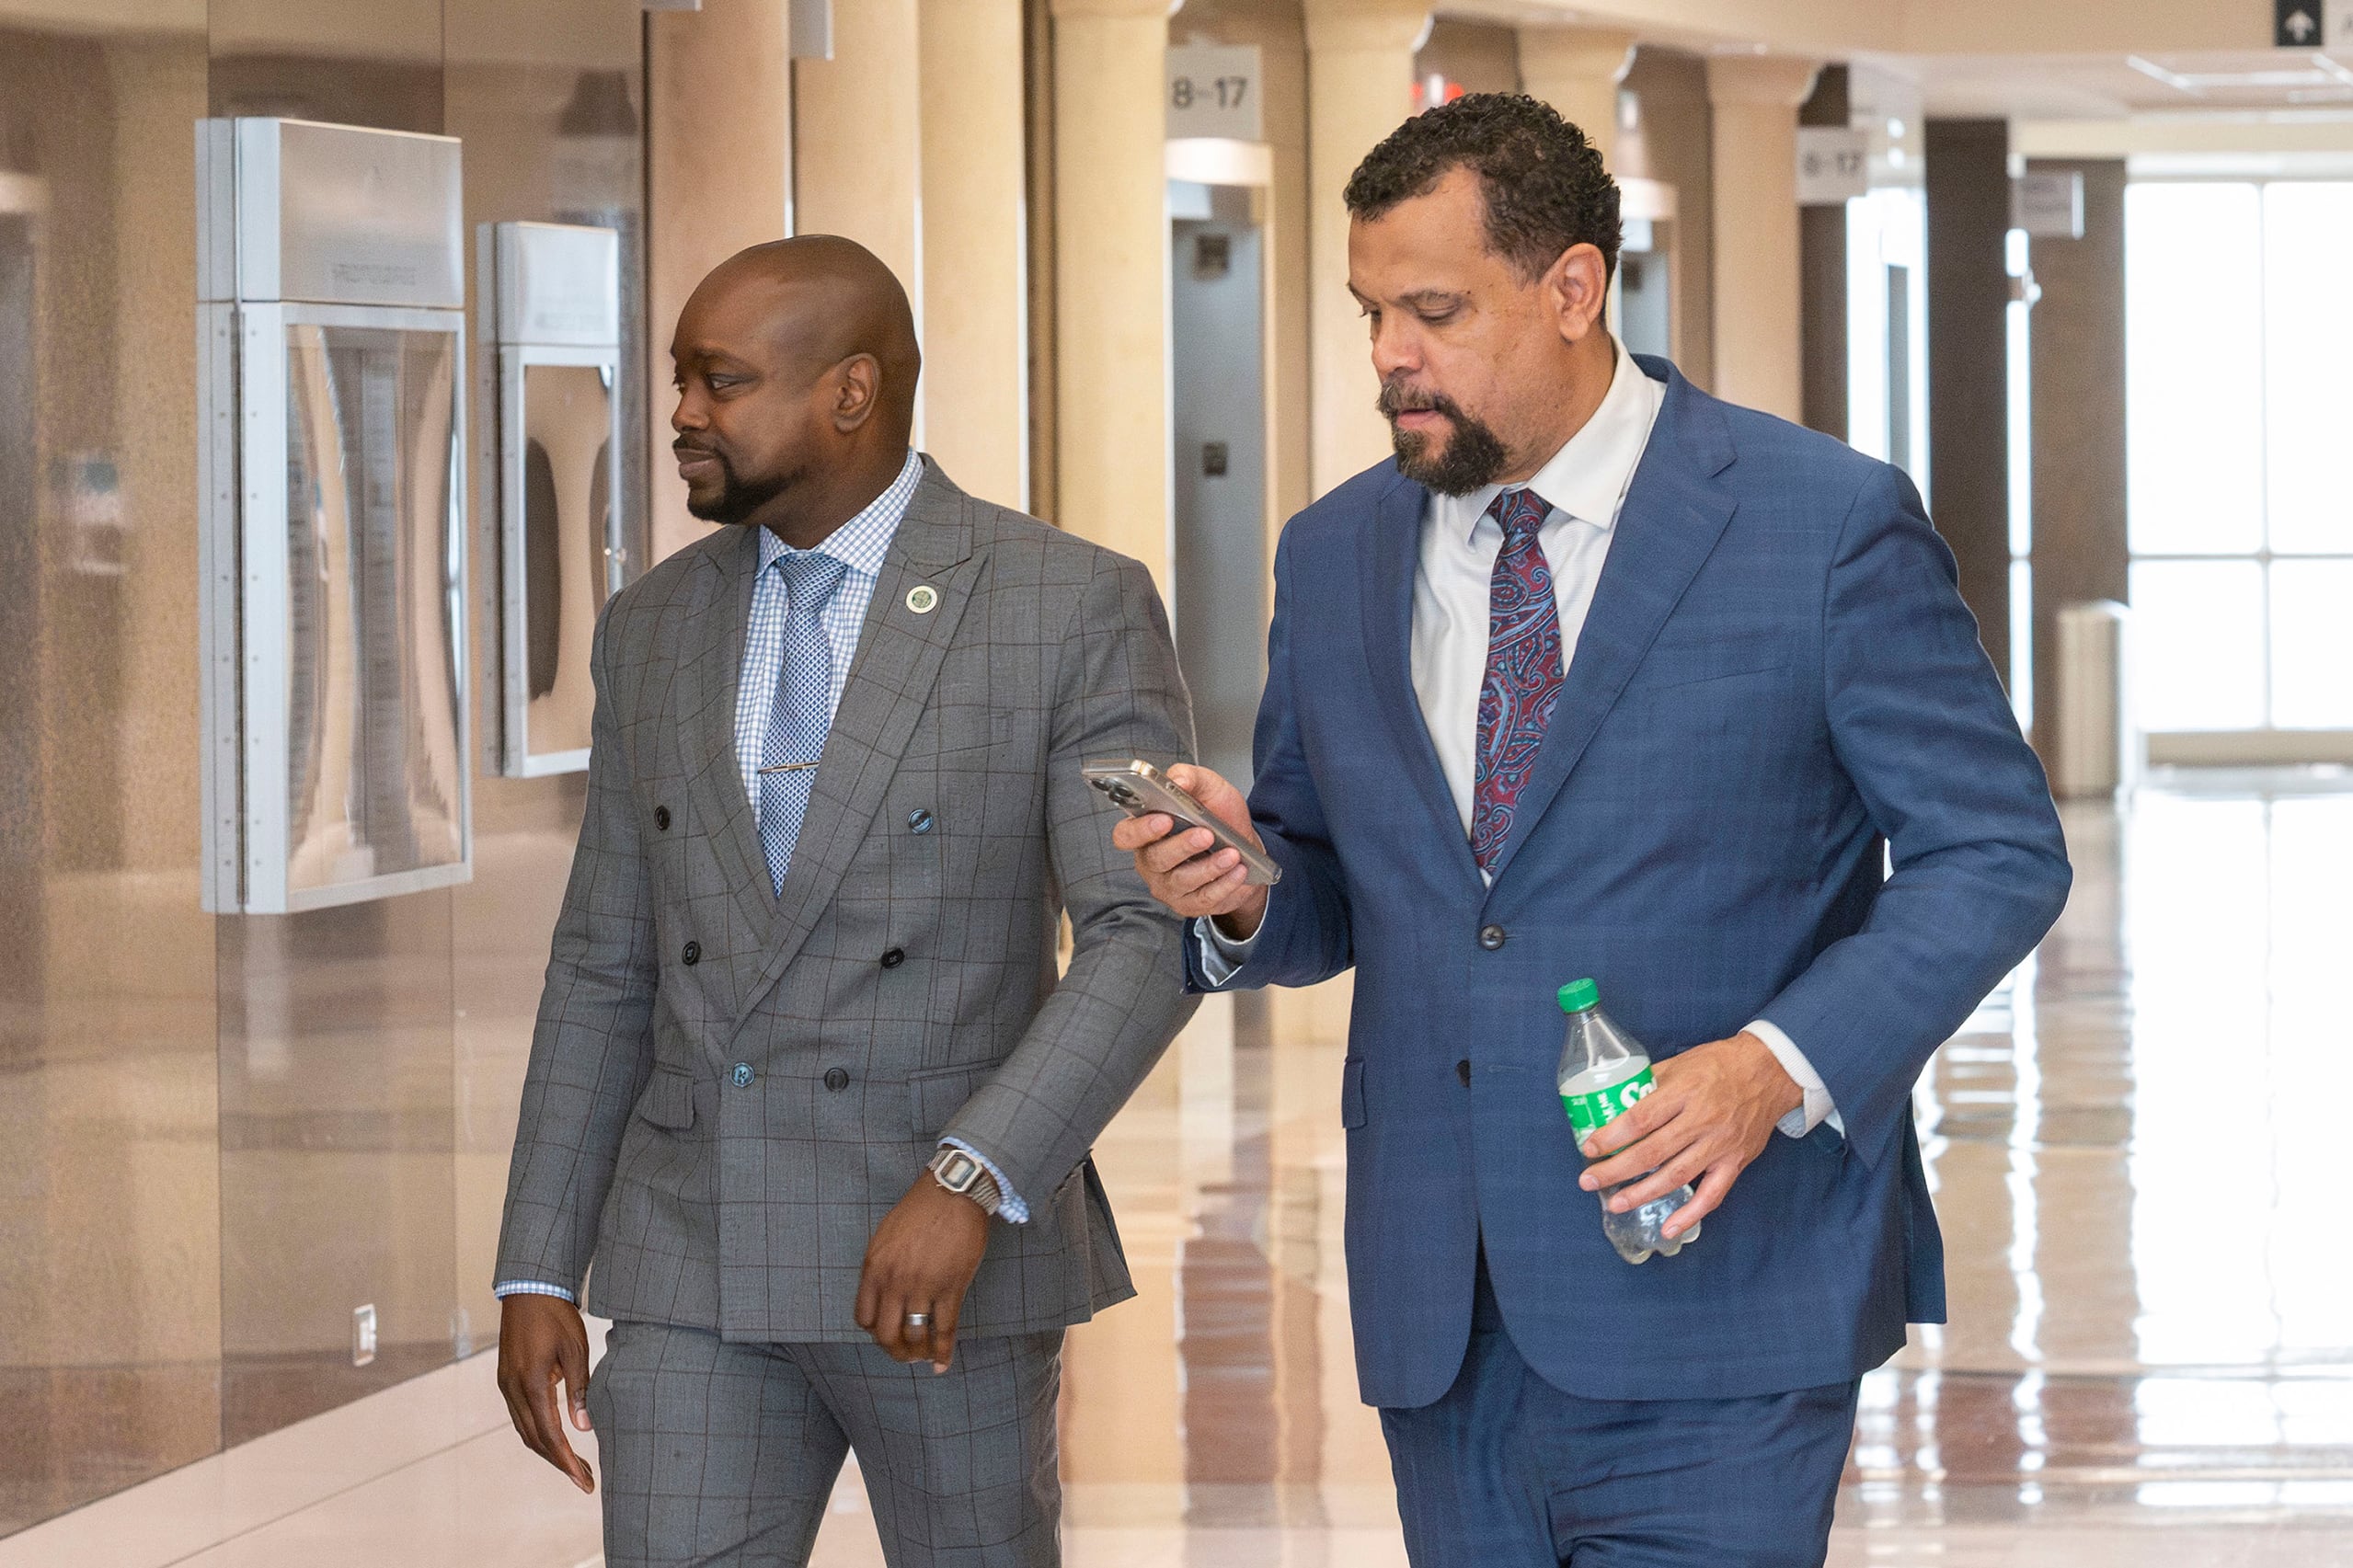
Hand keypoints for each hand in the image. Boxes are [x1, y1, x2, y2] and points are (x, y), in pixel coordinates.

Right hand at [496, 1293, 594, 1493]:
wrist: (529, 1289)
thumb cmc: (557, 1316)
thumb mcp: (576, 1350)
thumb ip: (579, 1390)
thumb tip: (583, 1428)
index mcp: (532, 1383)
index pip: (550, 1434)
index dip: (566, 1461)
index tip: (583, 1481)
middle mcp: (513, 1389)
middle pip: (535, 1439)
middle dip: (560, 1463)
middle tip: (585, 1480)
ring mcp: (506, 1385)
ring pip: (525, 1431)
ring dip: (548, 1450)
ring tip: (575, 1466)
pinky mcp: (507, 1380)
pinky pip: (521, 1416)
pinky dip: (538, 1433)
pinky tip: (556, 1439)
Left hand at [855, 1170, 990, 1372]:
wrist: (953, 1193)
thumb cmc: (920, 1210)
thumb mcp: (885, 1237)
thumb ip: (880, 1268)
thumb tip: (881, 1296)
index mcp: (875, 1268)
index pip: (863, 1318)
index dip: (873, 1332)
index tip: (884, 1333)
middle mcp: (895, 1282)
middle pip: (886, 1334)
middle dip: (894, 1351)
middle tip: (904, 1354)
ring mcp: (923, 1287)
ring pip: (915, 1336)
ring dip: (918, 1353)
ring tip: (923, 1357)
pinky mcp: (951, 1288)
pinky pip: (945, 1329)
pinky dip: (943, 1352)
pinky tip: (941, 1363)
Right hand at [1109, 763, 1268, 939]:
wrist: (1246, 848)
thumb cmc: (1219, 818)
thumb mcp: (1208, 788)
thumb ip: (1190, 777)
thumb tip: (1177, 779)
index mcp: (1146, 831)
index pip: (1125, 834)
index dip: (1140, 829)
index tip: (1164, 819)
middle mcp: (1151, 861)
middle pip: (1156, 858)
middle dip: (1182, 846)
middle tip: (1206, 835)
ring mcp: (1168, 886)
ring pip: (1181, 880)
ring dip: (1209, 867)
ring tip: (1232, 854)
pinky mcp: (1189, 904)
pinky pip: (1203, 898)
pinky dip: (1223, 884)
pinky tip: (1237, 871)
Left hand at [1575, 1032, 1802, 1239]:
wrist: (1769, 1072)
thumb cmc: (1719, 1065)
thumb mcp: (1681, 1062)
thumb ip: (1650, 1083)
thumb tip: (1615, 1102)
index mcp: (1684, 1091)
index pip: (1640, 1119)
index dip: (1612, 1137)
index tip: (1589, 1148)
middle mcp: (1701, 1120)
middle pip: (1652, 1152)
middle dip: (1616, 1170)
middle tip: (1589, 1181)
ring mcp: (1720, 1145)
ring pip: (1676, 1176)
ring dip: (1643, 1193)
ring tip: (1616, 1203)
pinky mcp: (1735, 1162)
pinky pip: (1712, 1194)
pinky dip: (1690, 1214)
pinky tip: (1668, 1228)